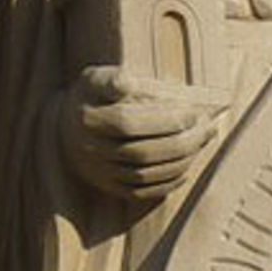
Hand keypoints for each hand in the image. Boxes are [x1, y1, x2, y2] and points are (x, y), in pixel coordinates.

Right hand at [57, 65, 218, 202]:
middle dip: (181, 141)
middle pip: (142, 152)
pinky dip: (166, 182)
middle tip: (207, 126)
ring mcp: (99, 172)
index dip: (163, 119)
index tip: (193, 111)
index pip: (128, 123)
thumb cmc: (91, 96)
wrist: (63, 126)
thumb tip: (130, 83)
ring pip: (144, 174)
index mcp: (87, 119)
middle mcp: (91, 150)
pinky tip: (187, 167)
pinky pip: (140, 192)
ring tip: (203, 141)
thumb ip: (113, 79)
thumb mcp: (95, 78)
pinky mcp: (108, 186)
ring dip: (180, 161)